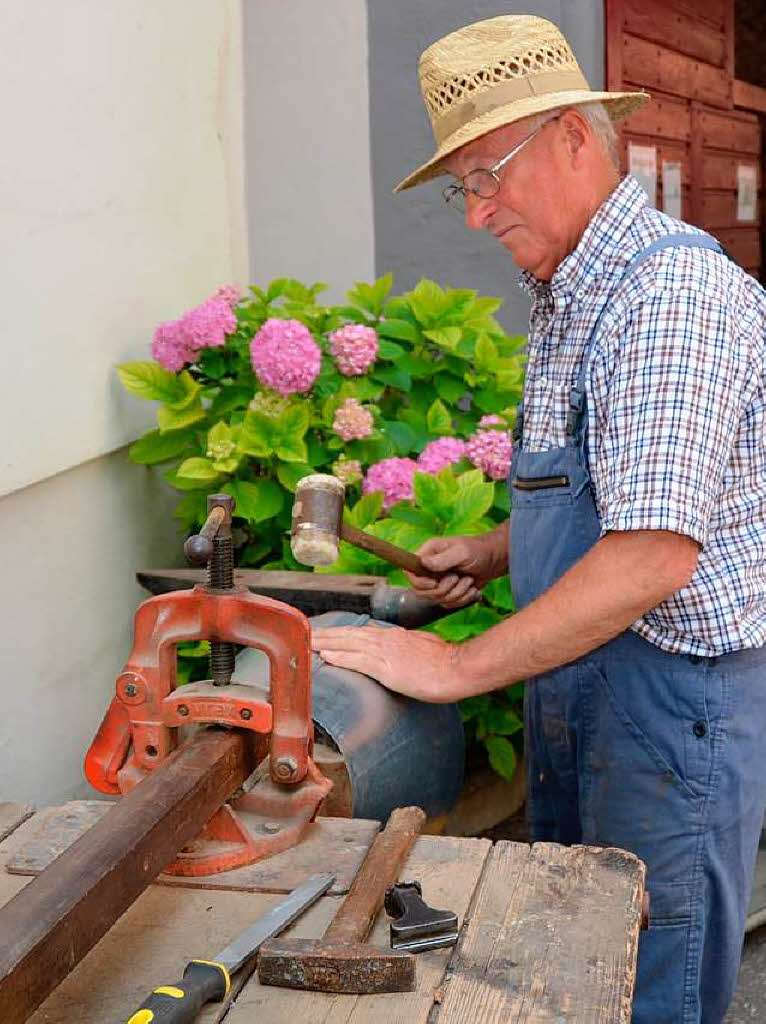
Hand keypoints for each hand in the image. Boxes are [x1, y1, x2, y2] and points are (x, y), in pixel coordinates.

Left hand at [310, 624, 463, 701]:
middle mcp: (386, 640)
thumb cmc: (445, 662)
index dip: (339, 633)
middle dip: (325, 635)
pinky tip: (328, 657)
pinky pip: (360, 661)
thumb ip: (404, 647)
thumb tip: (394, 650)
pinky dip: (342, 657)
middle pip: (348, 635)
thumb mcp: (421, 647)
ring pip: (349, 644)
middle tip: (303, 633)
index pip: (360, 633)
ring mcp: (386, 653)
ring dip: (326, 643)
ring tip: (307, 642)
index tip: (323, 634)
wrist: (459, 668)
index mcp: (393, 636)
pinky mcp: (389, 669)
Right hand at [406, 532, 504, 608]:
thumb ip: (442, 559)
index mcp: (428, 554)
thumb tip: (423, 563)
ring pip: (438, 600)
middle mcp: (429, 569)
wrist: (493, 561)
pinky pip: (449, 604)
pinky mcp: (448, 592)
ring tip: (469, 580)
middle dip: (444, 589)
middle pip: (422, 592)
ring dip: (458, 593)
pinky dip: (463, 599)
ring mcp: (438, 582)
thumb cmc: (478, 550)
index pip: (410, 573)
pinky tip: (472, 589)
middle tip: (458, 577)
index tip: (435, 582)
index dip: (420, 582)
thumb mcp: (461, 552)